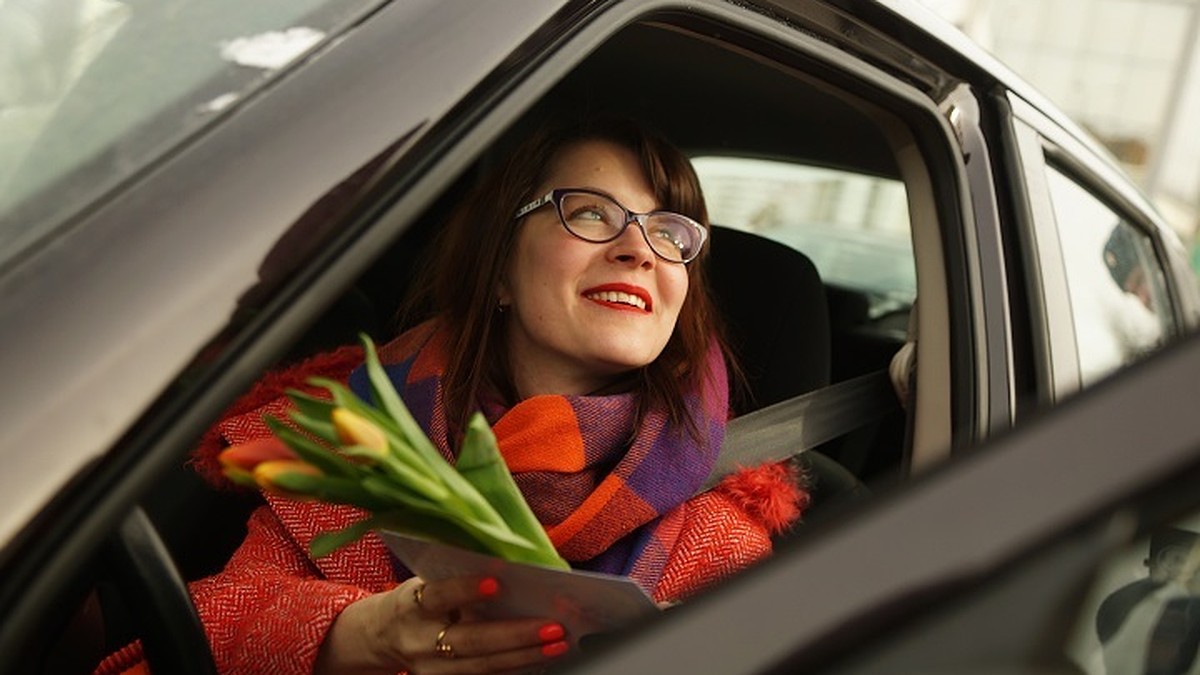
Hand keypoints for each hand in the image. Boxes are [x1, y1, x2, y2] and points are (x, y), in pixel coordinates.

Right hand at [314, 576, 569, 673]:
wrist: (382, 636)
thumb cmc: (417, 600)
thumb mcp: (425, 582)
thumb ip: (458, 576)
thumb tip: (511, 565)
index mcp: (412, 606)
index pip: (439, 596)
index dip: (465, 590)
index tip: (496, 583)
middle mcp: (419, 641)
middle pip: (471, 641)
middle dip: (516, 634)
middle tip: (554, 626)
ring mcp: (432, 669)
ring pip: (483, 666)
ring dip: (525, 656)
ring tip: (559, 644)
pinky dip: (516, 668)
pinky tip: (541, 658)